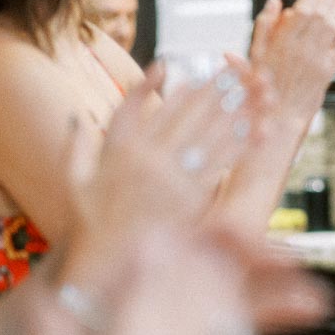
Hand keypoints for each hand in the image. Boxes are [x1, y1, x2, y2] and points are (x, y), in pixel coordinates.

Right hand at [60, 62, 260, 264]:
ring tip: (259, 90)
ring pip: (211, 133)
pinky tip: (261, 128)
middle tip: (243, 70)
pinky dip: (243, 144)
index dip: (180, 89)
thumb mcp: (73, 179)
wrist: (104, 264)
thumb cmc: (88, 222)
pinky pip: (222, 165)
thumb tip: (76, 114)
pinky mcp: (192, 199)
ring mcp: (172, 178)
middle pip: (191, 114)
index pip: (155, 108)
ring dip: (238, 109)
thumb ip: (76, 144)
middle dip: (219, 89)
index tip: (198, 73)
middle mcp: (150, 158)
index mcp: (122, 149)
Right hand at [246, 0, 334, 118]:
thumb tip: (275, 0)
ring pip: (333, 27)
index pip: (302, 11)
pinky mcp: (328, 71)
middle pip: (321, 15)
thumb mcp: (253, 55)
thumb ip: (264, 26)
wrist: (278, 118)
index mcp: (282, 42)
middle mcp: (303, 49)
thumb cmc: (261, 87)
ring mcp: (318, 60)